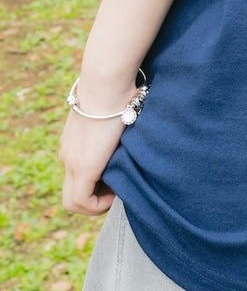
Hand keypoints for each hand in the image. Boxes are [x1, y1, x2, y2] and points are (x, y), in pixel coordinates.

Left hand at [60, 100, 127, 215]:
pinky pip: (80, 201)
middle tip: (117, 188)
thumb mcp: (115, 111)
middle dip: (96, 197)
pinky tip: (116, 192)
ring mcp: (71, 162)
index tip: (118, 175)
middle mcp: (67, 156)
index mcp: (73, 144)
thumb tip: (135, 120)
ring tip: (117, 192)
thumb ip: (116, 125)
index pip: (77, 175)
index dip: (97, 183)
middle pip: (71, 193)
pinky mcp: (82, 168)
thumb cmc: (118, 90)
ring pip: (72, 202)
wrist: (107, 85)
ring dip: (95, 204)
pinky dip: (97, 204)